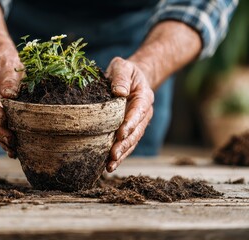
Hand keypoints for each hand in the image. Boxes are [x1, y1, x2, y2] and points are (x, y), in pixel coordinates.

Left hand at [106, 57, 153, 171]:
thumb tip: (119, 92)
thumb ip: (121, 77)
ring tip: (110, 166)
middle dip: (125, 145)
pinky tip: (108, 166)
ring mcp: (137, 124)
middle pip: (136, 132)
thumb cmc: (126, 71)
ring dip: (121, 154)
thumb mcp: (123, 66)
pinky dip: (119, 155)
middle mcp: (143, 113)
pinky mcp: (129, 130)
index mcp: (144, 97)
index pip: (138, 112)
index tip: (120, 134)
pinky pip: (126, 144)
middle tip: (113, 156)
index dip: (130, 124)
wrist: (132, 78)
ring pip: (132, 141)